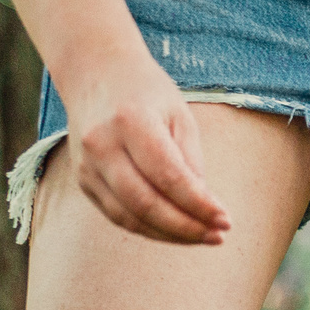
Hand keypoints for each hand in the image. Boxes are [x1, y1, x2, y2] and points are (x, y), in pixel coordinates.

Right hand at [60, 46, 231, 244]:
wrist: (95, 72)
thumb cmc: (147, 93)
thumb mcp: (179, 115)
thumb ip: (190, 160)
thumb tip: (204, 208)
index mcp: (130, 120)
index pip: (169, 177)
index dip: (199, 205)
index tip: (226, 220)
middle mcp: (102, 144)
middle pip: (146, 203)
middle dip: (186, 227)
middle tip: (218, 236)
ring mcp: (87, 164)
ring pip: (130, 217)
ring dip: (170, 235)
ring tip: (203, 237)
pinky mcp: (83, 179)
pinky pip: (118, 215)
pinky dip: (149, 229)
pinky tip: (176, 231)